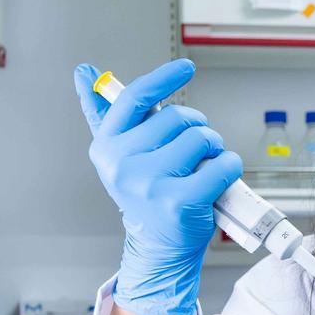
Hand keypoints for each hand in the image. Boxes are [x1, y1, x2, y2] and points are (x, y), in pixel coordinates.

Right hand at [74, 59, 242, 314]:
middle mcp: (122, 164)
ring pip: (203, 138)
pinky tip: (219, 179)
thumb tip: (85, 71)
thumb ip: (103, 112)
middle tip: (194, 153)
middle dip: (197, 129)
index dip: (164, 78)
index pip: (135, 98)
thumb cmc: (146, 194)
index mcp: (106, 146)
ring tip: (202, 169)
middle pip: (179, 117)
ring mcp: (149, 183)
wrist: (158, 247)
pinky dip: (229, 167)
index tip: (187, 67)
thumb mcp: (119, 153)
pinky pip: (222, 165)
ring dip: (214, 150)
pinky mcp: (179, 201)